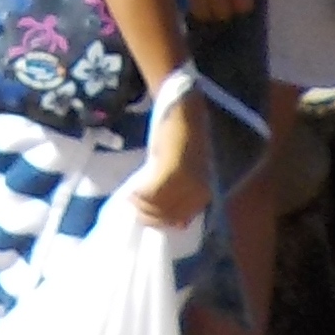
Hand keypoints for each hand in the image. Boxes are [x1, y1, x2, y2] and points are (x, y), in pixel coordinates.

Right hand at [131, 103, 211, 229]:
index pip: (182, 218)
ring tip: (130, 200)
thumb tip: (174, 219)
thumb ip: (181, 192)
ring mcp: (186, 181)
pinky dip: (138, 195)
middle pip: (169, 214)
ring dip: (141, 206)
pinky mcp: (172, 170)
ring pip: (159, 205)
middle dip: (149, 216)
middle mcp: (198, 189)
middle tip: (133, 210)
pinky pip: (151, 191)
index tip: (146, 219)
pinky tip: (130, 192)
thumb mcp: (186, 170)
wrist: (183, 112)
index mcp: (204, 191)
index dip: (162, 221)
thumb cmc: (183, 141)